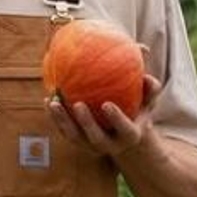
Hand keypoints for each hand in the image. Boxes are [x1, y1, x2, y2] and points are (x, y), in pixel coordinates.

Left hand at [48, 71, 162, 157]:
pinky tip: (48, 100)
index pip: (125, 129)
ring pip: (75, 137)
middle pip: (97, 138)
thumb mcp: (147, 97)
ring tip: (54, 102)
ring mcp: (92, 146)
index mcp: (131, 135)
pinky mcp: (78, 143)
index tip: (107, 104)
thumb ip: (147, 77)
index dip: (116, 119)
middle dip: (86, 123)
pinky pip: (64, 131)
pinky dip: (55, 118)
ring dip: (63, 121)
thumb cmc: (137, 107)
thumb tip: (143, 50)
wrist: (124, 134)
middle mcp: (111, 145)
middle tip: (77, 104)